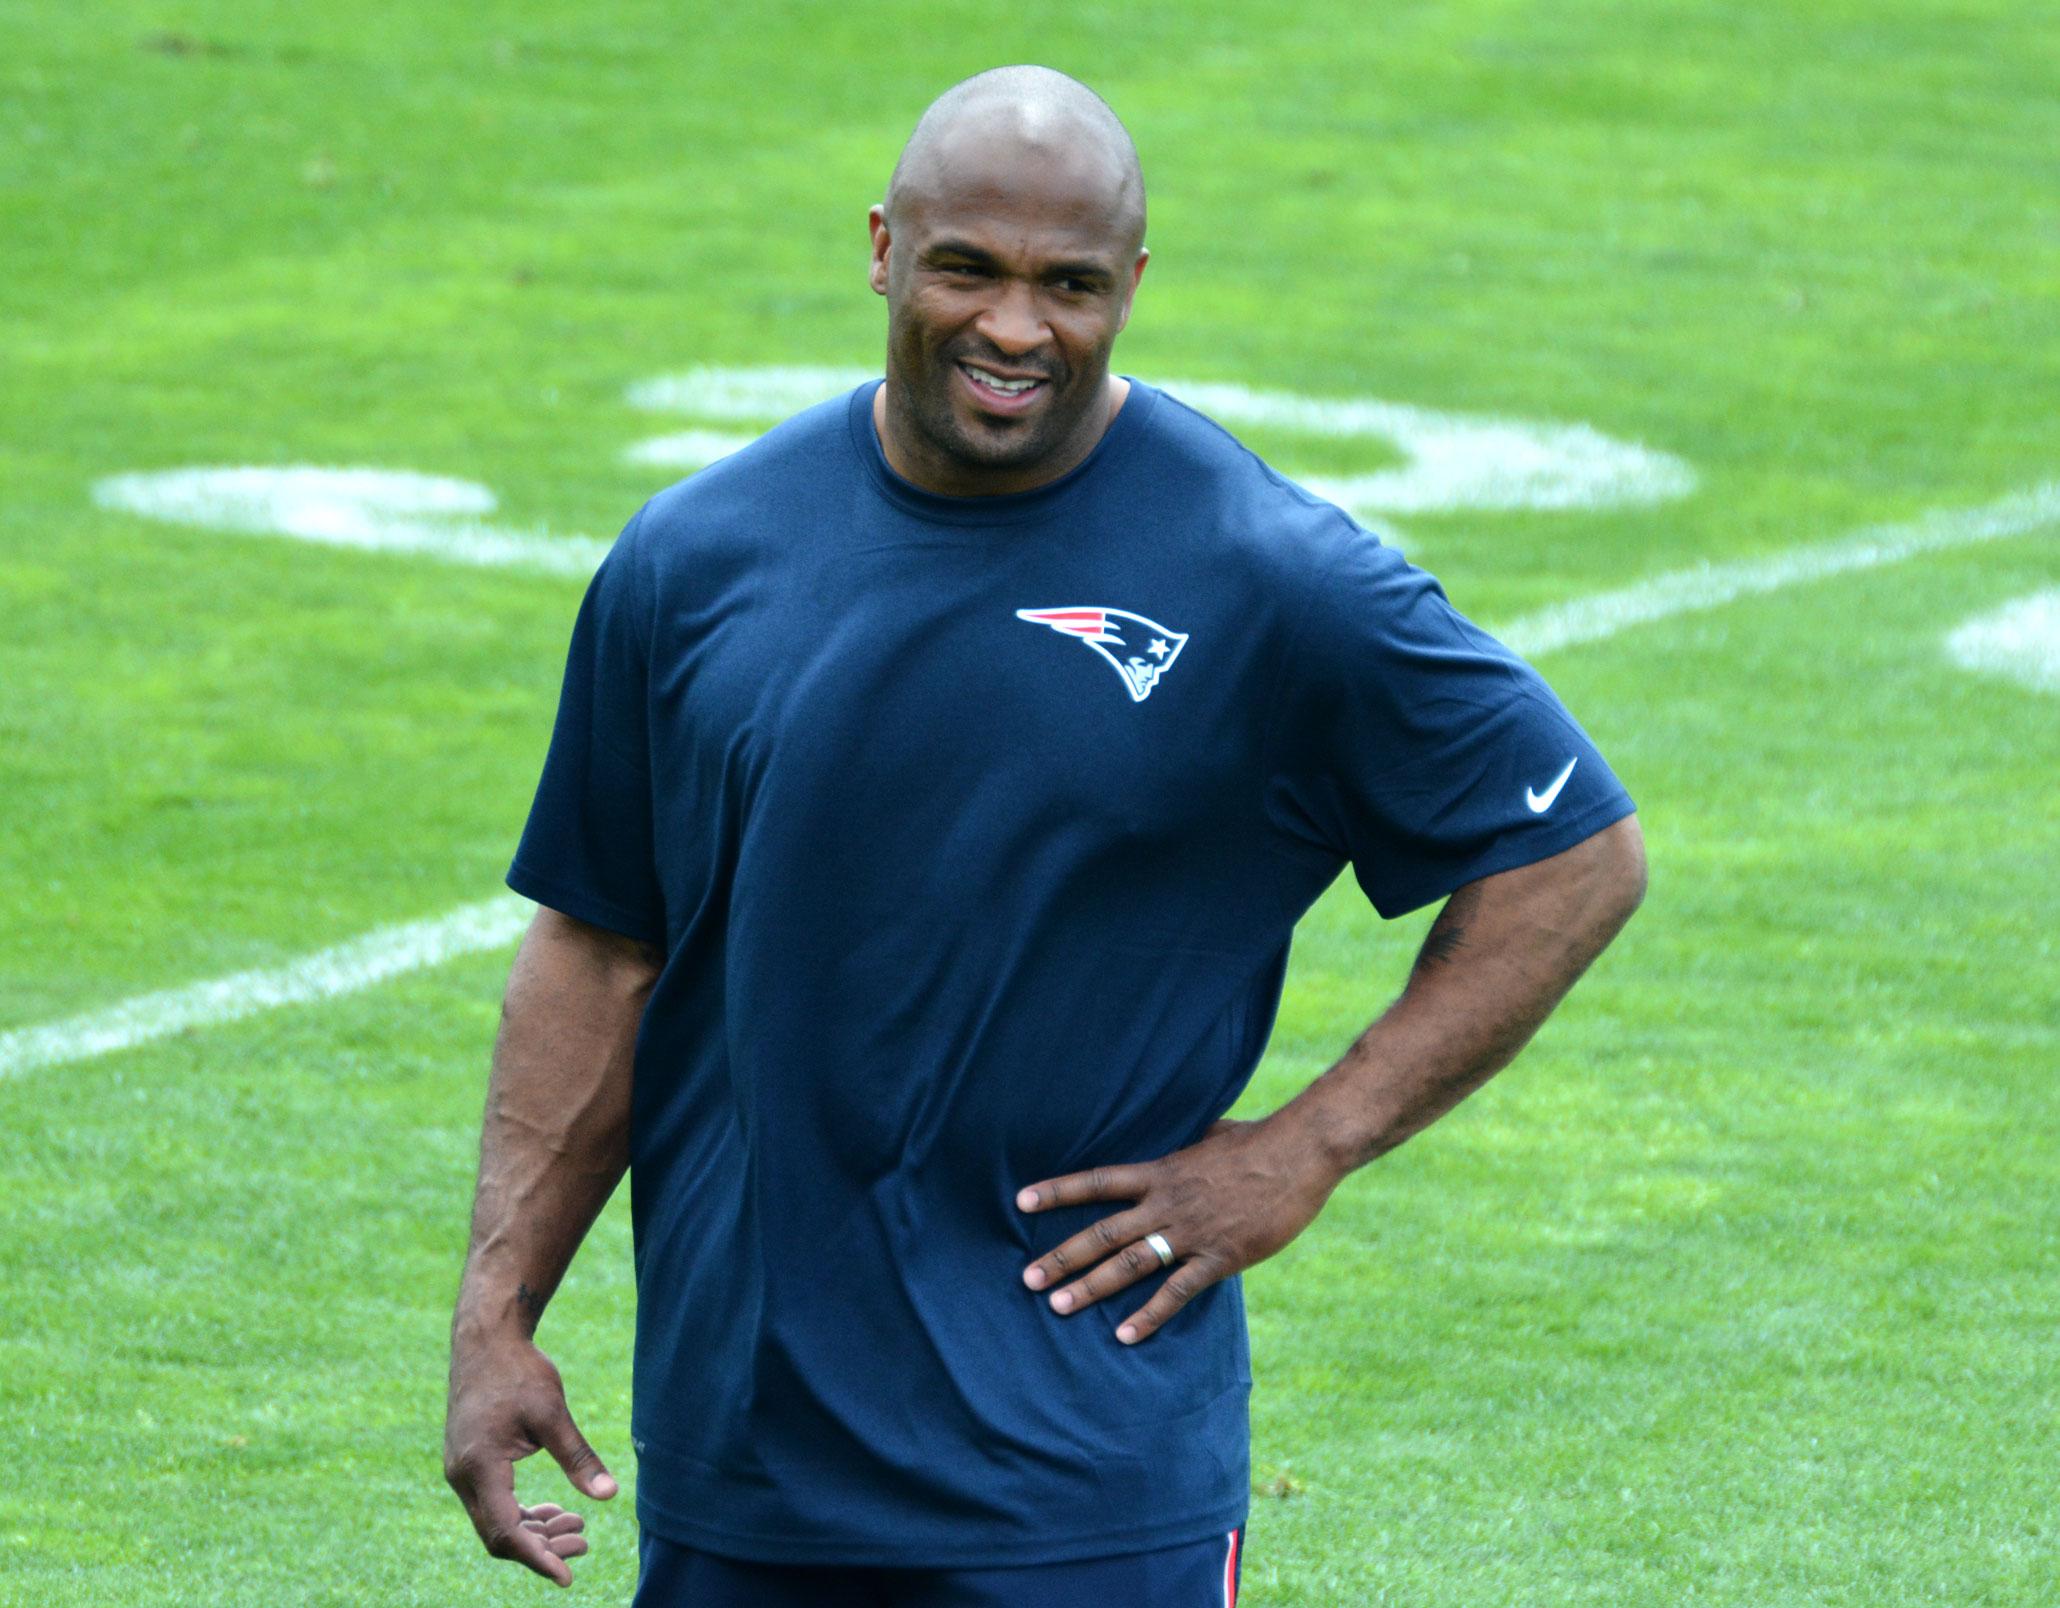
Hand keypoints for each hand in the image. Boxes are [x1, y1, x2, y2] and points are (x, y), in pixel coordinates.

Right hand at [444, 1333, 616, 1586]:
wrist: (486, 1341)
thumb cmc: (520, 1371)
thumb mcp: (553, 1413)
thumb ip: (578, 1457)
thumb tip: (610, 1495)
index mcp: (480, 1466)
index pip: (507, 1531)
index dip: (538, 1558)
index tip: (568, 1575)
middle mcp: (463, 1476)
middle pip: (499, 1535)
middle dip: (541, 1548)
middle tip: (586, 1543)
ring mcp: (462, 1472)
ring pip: (496, 1522)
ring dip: (534, 1532)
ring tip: (579, 1529)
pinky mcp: (470, 1464)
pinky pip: (494, 1505)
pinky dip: (523, 1514)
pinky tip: (554, 1511)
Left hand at [1016, 1111, 1344, 1343]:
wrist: (1299, 1153)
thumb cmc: (1257, 1141)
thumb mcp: (1209, 1135)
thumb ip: (1186, 1145)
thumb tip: (1180, 1137)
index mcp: (1161, 1172)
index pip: (1098, 1181)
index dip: (1058, 1191)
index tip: (1022, 1200)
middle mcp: (1167, 1202)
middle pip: (1103, 1232)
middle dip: (1063, 1256)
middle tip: (1028, 1279)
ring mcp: (1192, 1231)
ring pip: (1130, 1263)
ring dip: (1091, 1287)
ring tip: (1058, 1307)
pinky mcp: (1220, 1257)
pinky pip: (1177, 1291)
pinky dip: (1149, 1315)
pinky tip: (1125, 1336)